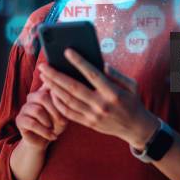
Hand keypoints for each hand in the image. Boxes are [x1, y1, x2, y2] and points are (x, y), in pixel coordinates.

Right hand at [15, 83, 67, 150]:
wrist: (44, 141)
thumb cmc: (56, 125)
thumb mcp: (63, 115)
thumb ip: (62, 104)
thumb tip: (59, 94)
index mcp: (43, 92)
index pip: (47, 84)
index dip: (53, 84)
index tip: (62, 91)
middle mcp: (32, 97)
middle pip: (42, 97)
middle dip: (54, 110)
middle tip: (63, 122)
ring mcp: (24, 108)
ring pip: (37, 110)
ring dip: (48, 122)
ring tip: (54, 129)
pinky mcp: (19, 120)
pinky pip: (32, 123)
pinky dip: (44, 131)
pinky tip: (52, 137)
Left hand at [38, 49, 158, 149]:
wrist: (135, 128)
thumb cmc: (132, 101)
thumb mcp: (131, 84)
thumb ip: (116, 73)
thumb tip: (100, 63)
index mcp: (112, 92)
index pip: (92, 74)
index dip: (79, 62)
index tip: (66, 51)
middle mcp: (101, 104)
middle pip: (73, 88)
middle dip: (55, 76)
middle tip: (43, 66)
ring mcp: (93, 116)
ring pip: (67, 100)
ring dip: (53, 87)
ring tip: (44, 77)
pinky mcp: (88, 124)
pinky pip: (68, 113)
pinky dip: (58, 103)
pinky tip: (51, 93)